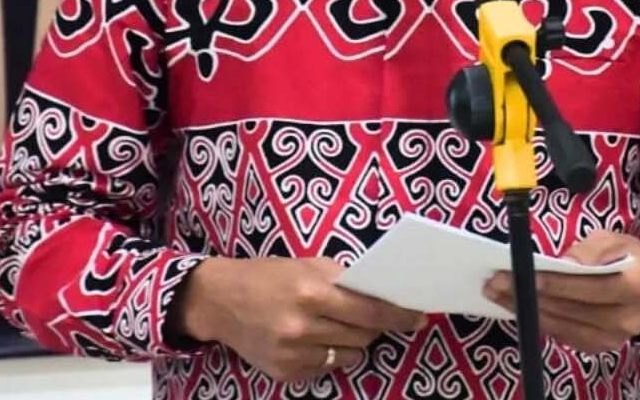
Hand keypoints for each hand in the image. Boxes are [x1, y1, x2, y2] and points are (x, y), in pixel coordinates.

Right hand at [169, 256, 425, 382]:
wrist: (220, 300)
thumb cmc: (269, 275)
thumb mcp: (307, 265)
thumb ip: (343, 281)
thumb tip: (382, 294)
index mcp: (311, 292)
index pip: (370, 309)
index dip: (398, 315)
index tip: (419, 317)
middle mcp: (303, 326)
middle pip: (364, 334)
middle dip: (375, 324)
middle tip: (374, 315)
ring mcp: (294, 353)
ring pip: (350, 353)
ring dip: (353, 340)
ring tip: (335, 324)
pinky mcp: (286, 373)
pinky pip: (328, 367)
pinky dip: (330, 354)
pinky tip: (314, 338)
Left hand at [483, 231, 639, 353]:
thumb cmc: (633, 260)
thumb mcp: (618, 241)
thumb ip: (591, 249)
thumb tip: (562, 261)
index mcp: (634, 288)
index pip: (588, 287)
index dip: (556, 283)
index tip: (526, 274)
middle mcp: (624, 319)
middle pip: (569, 309)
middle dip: (529, 295)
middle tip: (496, 281)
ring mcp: (612, 338)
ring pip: (561, 325)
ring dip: (525, 310)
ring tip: (497, 293)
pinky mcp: (599, 346)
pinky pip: (563, 335)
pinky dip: (538, 320)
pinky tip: (516, 307)